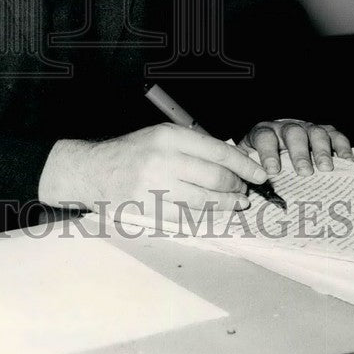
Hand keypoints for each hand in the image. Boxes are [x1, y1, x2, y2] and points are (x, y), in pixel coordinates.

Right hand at [39, 123, 269, 222]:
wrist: (94, 171)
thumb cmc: (132, 151)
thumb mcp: (161, 135)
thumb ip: (194, 145)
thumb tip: (233, 161)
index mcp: (168, 136)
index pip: (218, 151)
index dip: (244, 165)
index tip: (259, 174)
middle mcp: (163, 160)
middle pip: (215, 178)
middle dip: (237, 187)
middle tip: (244, 192)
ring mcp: (155, 187)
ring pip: (204, 201)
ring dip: (226, 205)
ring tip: (235, 204)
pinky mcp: (149, 210)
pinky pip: (187, 218)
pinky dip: (205, 217)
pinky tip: (212, 214)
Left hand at [237, 119, 353, 176]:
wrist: (276, 139)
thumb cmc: (262, 157)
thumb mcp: (249, 160)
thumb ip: (247, 171)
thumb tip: (242, 190)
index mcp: (264, 133)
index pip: (265, 137)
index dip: (268, 152)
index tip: (273, 171)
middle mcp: (286, 127)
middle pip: (293, 133)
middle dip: (299, 152)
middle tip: (304, 172)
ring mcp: (307, 128)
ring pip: (316, 131)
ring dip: (321, 150)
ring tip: (326, 169)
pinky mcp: (325, 132)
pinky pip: (336, 135)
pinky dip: (342, 146)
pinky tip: (347, 161)